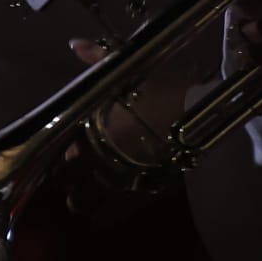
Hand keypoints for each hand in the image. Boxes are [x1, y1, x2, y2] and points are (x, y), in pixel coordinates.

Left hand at [51, 37, 200, 222]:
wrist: (202, 114)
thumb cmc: (165, 90)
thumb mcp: (133, 70)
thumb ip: (100, 58)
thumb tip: (75, 43)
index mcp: (89, 129)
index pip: (59, 148)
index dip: (62, 151)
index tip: (70, 150)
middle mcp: (95, 159)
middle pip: (64, 180)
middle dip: (69, 178)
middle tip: (79, 173)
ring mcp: (114, 182)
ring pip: (81, 202)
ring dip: (82, 199)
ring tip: (89, 194)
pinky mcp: (136, 197)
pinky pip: (107, 217)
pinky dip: (102, 216)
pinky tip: (105, 212)